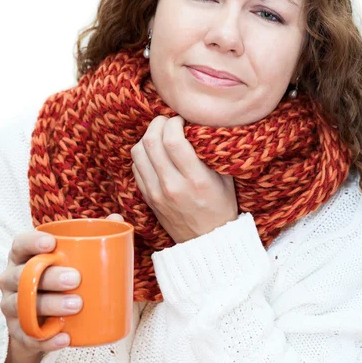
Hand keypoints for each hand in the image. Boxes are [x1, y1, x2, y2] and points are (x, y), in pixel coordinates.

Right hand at [0, 213, 122, 359]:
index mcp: (24, 257)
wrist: (45, 320)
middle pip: (23, 276)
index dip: (31, 242)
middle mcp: (13, 280)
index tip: (52, 243)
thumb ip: (93, 237)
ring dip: (50, 306)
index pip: (19, 245)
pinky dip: (46, 339)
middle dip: (49, 277)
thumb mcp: (73, 258)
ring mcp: (12, 307)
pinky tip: (65, 337)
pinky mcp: (19, 332)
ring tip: (77, 305)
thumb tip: (116, 217)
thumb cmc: (60, 279)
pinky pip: (28, 337)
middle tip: (76, 278)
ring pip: (23, 307)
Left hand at [131, 115, 237, 242]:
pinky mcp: (147, 198)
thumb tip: (200, 125)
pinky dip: (142, 155)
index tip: (182, 120)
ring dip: (147, 137)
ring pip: (137, 152)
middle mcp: (172, 186)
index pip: (173, 140)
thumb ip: (212, 153)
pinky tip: (156, 154)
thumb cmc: (221, 207)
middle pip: (151, 142)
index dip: (174, 122)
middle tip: (169, 122)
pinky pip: (135, 167)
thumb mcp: (226, 179)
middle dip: (158, 124)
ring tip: (161, 136)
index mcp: (196, 180)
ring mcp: (156, 193)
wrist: (206, 242)